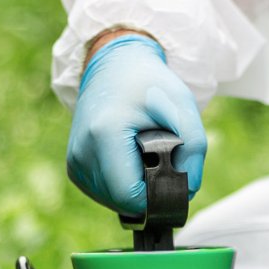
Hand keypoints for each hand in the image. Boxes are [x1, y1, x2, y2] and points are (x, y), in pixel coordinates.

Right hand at [66, 34, 205, 214]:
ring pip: (113, 202)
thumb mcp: (182, 105)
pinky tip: (130, 160)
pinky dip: (122, 185)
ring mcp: (74, 162)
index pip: (130, 196)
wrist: (115, 66)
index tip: (171, 175)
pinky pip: (104, 194)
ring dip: (136, 189)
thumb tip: (188, 191)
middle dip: (149, 192)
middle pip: (123, 203)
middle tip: (160, 159)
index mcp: (104, 135)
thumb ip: (194, 148)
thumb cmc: (149, 84)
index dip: (157, 195)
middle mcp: (81, 152)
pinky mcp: (74, 168)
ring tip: (143, 155)